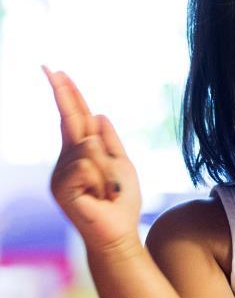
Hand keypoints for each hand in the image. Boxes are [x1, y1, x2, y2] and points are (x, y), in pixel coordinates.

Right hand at [44, 66, 142, 252]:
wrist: (119, 232)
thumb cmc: (122, 200)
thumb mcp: (121, 163)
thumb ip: (108, 141)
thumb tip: (97, 114)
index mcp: (80, 152)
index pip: (73, 117)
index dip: (67, 93)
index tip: (55, 71)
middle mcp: (66, 160)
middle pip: (70, 119)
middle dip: (63, 93)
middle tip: (49, 66)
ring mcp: (61, 174)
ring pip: (89, 146)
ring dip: (107, 168)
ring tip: (108, 189)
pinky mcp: (62, 187)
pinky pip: (87, 164)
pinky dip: (102, 178)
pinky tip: (101, 195)